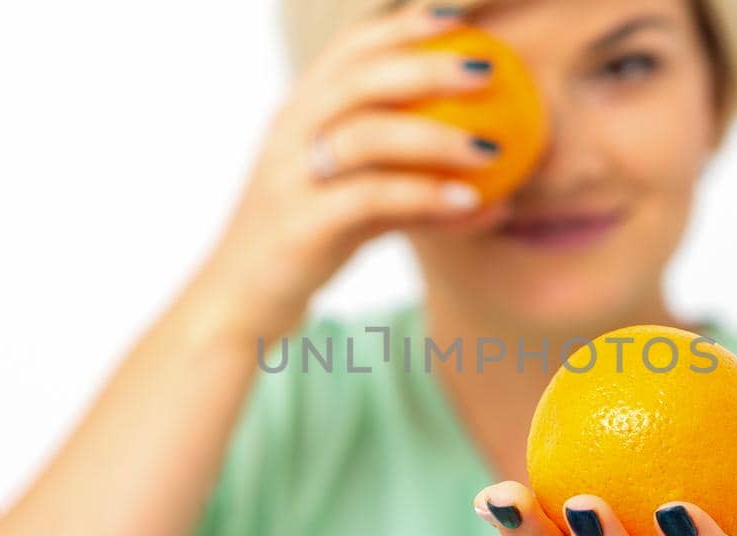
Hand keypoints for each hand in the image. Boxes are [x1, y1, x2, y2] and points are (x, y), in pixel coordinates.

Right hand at [198, 3, 508, 341]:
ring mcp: (291, 177)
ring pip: (367, 134)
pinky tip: (471, 203)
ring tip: (493, 149)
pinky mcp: (301, 224)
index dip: (401, 25)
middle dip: (427, 63)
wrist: (241, 304)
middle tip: (489, 69)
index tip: (457, 16)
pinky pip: (372, 198)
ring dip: (438, 136)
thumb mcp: (361, 208)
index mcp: (299, 114)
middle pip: (360, 77)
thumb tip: (496, 192)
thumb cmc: (307, 247)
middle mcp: (290, 134)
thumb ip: (415, 189)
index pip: (349, 50)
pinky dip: (426, 196)